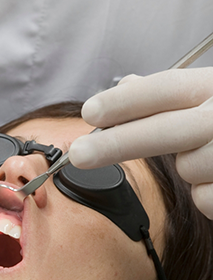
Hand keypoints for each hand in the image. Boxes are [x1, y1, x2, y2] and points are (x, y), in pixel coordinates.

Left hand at [69, 68, 212, 217]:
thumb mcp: (209, 96)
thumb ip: (169, 94)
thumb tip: (125, 81)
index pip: (167, 88)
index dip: (126, 101)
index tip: (89, 112)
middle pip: (165, 131)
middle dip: (116, 144)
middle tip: (78, 155)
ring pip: (187, 169)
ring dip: (189, 167)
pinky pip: (205, 198)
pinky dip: (206, 193)